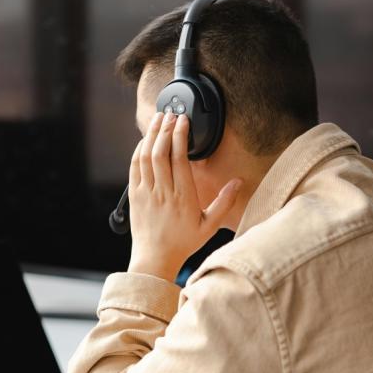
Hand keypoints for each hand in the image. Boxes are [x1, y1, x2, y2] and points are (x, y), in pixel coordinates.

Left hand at [127, 111, 241, 282]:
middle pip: (161, 152)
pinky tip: (145, 140)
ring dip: (151, 135)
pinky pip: (135, 167)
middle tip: (171, 113)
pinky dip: (139, 150)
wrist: (154, 259)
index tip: (184, 121)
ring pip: (146, 156)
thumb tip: (238, 182)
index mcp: (184, 197)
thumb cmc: (182, 244)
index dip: (180, 136)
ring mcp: (146, 193)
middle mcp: (163, 192)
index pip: (180, 159)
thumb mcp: (210, 226)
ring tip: (158, 119)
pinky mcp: (134, 196)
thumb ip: (224, 202)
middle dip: (166, 129)